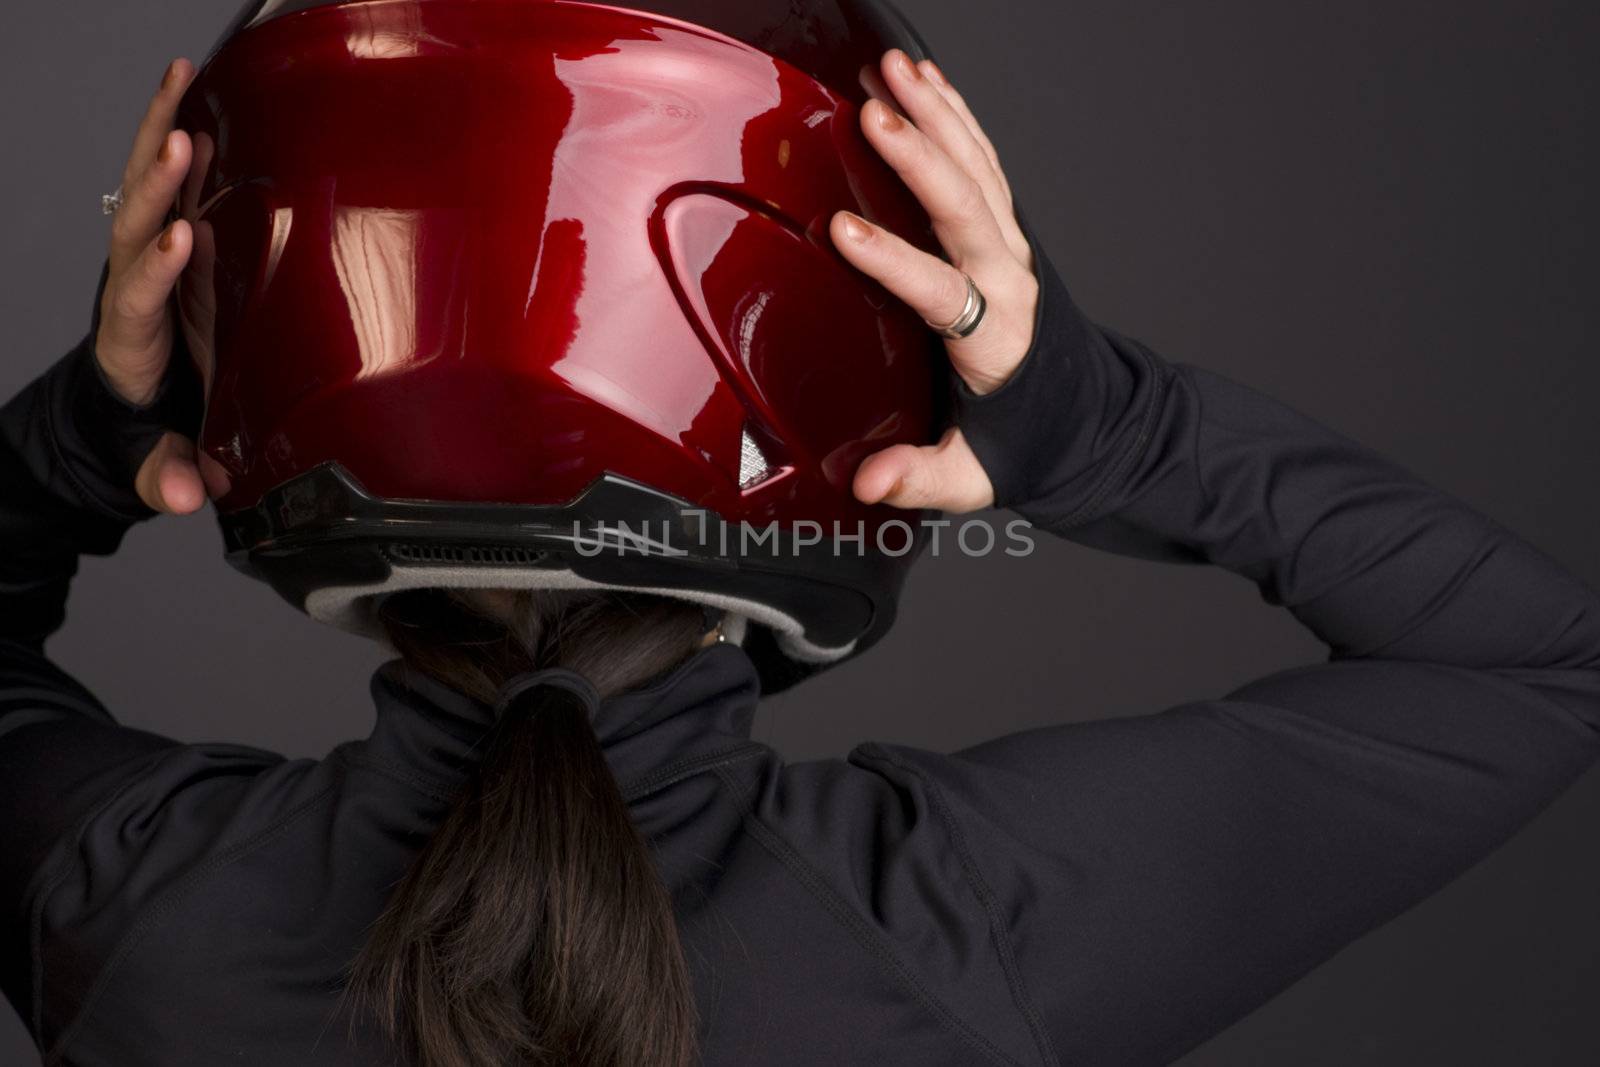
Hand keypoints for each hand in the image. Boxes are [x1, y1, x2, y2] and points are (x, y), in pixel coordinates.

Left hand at [95, 58, 205, 515]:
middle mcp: (134, 286)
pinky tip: (195, 96)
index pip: (139, 297)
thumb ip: (166, 474)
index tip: (182, 241)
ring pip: (145, 187)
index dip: (159, 271)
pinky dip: (178, 135)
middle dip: (155, 184)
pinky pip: (168, 182)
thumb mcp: (154, 460)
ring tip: (180, 80)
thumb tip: (185, 494)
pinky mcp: (170, 244)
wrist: (125, 404)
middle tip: (180, 142)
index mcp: (132, 339)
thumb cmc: (149, 426)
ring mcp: (149, 259)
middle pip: (135, 224)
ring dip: (161, 132)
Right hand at [834, 50, 1039, 514]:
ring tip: (893, 72)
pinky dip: (956, 117)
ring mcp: (1012, 252)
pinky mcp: (1007, 234)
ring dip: (936, 116)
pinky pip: (985, 164)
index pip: (942, 292)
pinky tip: (924, 81)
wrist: (1088, 418)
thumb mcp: (972, 478)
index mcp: (996, 342)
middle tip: (873, 115)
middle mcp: (1008, 284)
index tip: (844, 231)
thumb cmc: (1022, 441)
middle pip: (967, 208)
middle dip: (921, 157)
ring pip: (977, 170)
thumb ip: (919, 479)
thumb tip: (870, 484)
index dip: (893, 260)